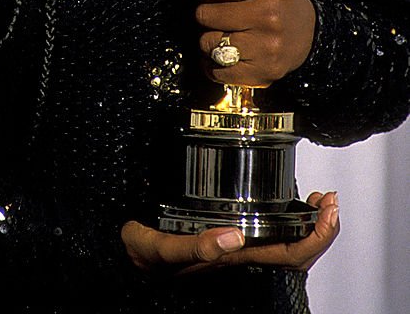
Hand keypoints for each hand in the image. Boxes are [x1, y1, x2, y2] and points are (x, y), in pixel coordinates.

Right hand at [122, 191, 338, 274]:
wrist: (130, 256)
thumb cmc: (144, 254)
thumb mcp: (161, 249)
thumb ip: (195, 247)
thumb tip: (232, 236)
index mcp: (232, 259)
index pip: (289, 256)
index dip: (315, 238)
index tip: (326, 212)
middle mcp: (242, 255)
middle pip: (298, 253)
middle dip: (322, 228)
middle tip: (330, 202)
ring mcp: (239, 247)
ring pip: (289, 245)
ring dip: (310, 224)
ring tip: (321, 201)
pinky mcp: (229, 233)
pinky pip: (272, 233)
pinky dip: (291, 219)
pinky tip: (296, 205)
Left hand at [178, 0, 315, 85]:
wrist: (312, 33)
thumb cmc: (276, 0)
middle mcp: (269, 16)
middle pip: (205, 16)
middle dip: (206, 15)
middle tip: (219, 15)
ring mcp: (267, 46)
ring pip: (208, 44)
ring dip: (210, 40)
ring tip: (224, 34)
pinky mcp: (264, 72)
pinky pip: (218, 71)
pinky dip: (213, 65)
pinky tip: (224, 56)